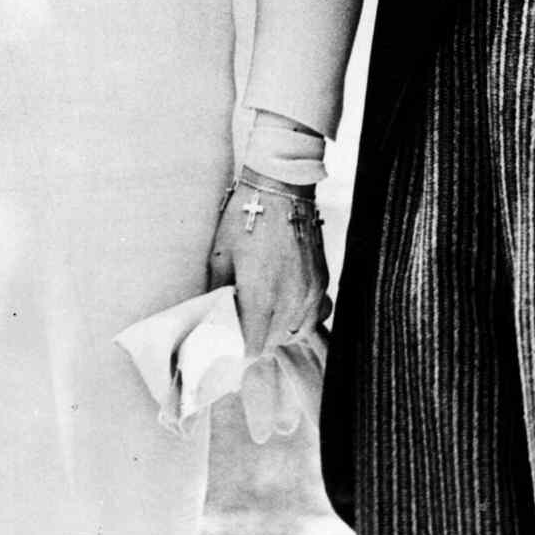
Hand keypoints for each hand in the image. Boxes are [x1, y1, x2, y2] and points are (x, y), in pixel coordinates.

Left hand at [207, 171, 330, 357]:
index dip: (241, 348)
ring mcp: (311, 290)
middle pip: (275, 342)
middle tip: (245, 328)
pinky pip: (314, 314)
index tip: (232, 342)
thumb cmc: (246, 218)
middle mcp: (290, 298)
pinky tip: (288, 306)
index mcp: (261, 294)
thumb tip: (211, 318)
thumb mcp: (221, 255)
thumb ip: (218, 293)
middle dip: (258, 340)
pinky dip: (301, 317)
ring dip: (281, 332)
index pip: (254, 346)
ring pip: (297, 332)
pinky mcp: (322, 280)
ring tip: (266, 319)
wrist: (281, 186)